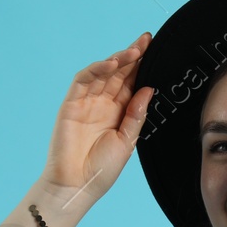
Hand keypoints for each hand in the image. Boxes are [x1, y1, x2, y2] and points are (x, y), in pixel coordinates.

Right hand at [39, 32, 154, 200]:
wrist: (77, 186)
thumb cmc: (102, 169)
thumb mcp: (127, 141)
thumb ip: (136, 115)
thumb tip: (149, 90)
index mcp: (118, 112)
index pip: (131, 83)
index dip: (141, 66)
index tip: (154, 49)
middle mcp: (102, 104)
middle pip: (118, 73)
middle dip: (132, 56)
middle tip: (146, 40)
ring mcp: (86, 102)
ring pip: (103, 73)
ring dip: (118, 60)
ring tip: (134, 50)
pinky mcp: (71, 104)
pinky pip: (84, 80)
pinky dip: (97, 69)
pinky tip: (112, 63)